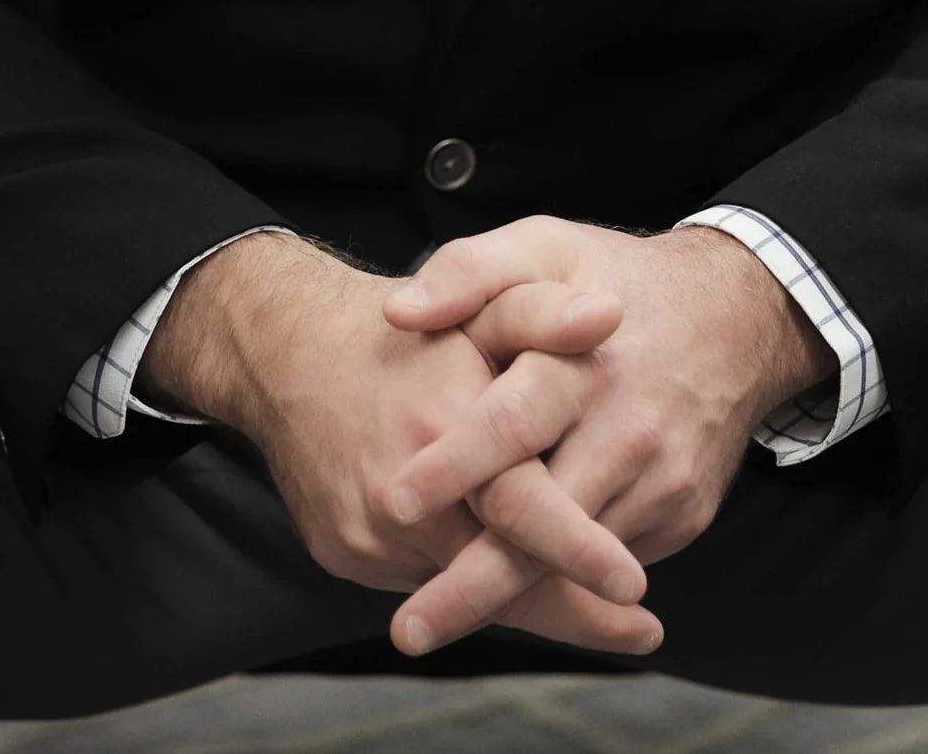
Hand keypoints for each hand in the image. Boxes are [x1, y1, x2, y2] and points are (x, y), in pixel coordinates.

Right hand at [140, 231, 660, 654]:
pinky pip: (422, 578)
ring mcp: (365, 532)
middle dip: (572, 610)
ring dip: (524, 596)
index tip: (636, 588)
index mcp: (443, 425)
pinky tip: (512, 568)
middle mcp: (399, 492)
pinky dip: (467, 577)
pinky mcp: (343, 552)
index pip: (521, 507)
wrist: (287, 349)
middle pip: (494, 572)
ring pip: (459, 584)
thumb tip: (608, 314)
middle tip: (640, 626)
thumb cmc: (405, 330)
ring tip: (601, 612)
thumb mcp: (480, 301)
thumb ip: (544, 312)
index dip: (578, 550)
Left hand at [380, 218, 834, 652]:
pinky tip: (506, 587)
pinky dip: (559, 580)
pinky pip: (609, 561)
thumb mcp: (544, 246)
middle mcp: (628, 429)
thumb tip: (398, 313)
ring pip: (575, 562)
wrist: (736, 317)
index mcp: (584, 361)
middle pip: (545, 525)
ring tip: (431, 621)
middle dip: (474, 585)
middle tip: (408, 629)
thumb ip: (469, 272)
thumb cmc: (613, 279)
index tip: (394, 502)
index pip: (515, 421)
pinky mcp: (682, 516)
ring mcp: (662, 482)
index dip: (456, 464)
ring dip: (510, 597)